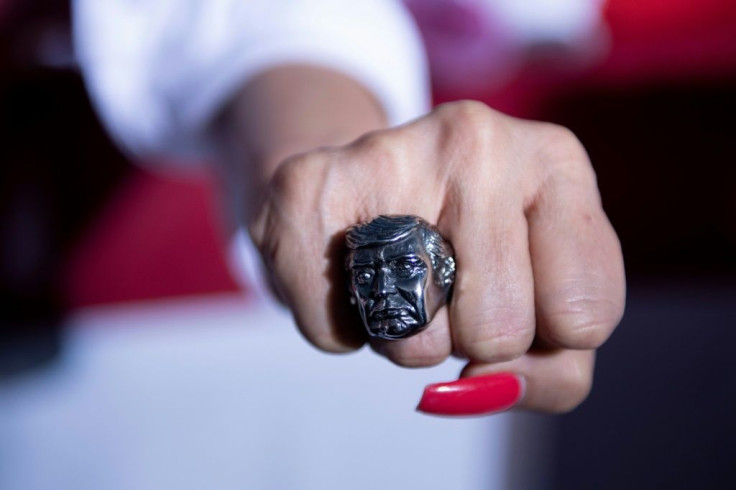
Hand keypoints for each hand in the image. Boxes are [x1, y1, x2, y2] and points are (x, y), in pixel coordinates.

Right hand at [248, 100, 624, 414]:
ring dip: (407, 341)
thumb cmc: (465, 247)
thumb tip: (483, 386)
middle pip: (500, 332)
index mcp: (554, 162)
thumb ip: (554, 366)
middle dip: (470, 340)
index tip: (523, 301)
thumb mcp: (543, 293)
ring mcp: (388, 153)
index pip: (585, 316)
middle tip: (447, 288)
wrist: (359, 184)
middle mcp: (479, 140)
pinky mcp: (306, 186)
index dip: (550, 339)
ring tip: (397, 278)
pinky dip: (342, 331)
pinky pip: (336, 335)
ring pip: (419, 343)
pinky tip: (347, 274)